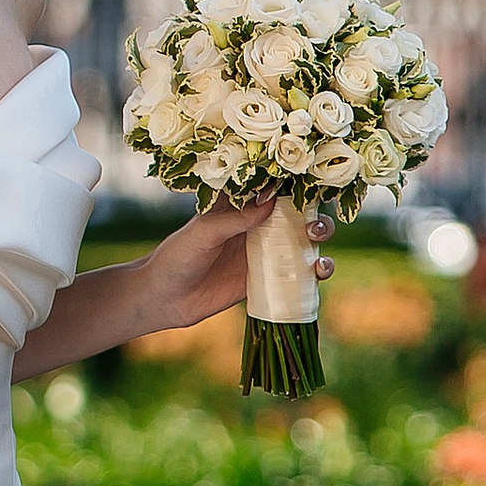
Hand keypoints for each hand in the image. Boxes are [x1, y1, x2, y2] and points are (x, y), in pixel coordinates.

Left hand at [115, 195, 333, 340]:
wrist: (164, 298)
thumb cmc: (177, 256)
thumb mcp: (203, 232)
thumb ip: (235, 218)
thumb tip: (271, 200)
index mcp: (241, 206)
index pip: (276, 190)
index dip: (299, 186)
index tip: (314, 187)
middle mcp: (258, 227)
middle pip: (299, 217)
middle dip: (316, 218)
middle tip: (313, 228)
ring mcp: (265, 254)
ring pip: (305, 245)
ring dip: (321, 245)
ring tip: (318, 254)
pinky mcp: (267, 281)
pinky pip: (297, 275)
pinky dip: (315, 273)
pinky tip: (317, 274)